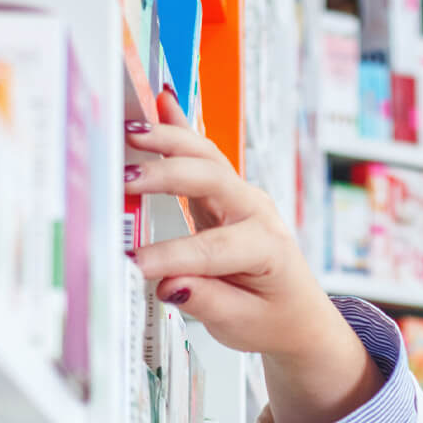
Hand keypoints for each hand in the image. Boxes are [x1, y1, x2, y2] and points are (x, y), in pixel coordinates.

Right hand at [124, 90, 377, 422]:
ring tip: (131, 131)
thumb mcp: (241, 324)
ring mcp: (242, 197)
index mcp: (267, 248)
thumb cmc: (272, 318)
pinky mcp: (225, 192)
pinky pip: (201, 154)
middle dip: (166, 175)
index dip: (172, 255)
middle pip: (211, 180)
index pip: (213, 248)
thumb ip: (206, 301)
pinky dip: (180, 125)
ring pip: (205, 157)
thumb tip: (168, 283)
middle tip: (125, 180)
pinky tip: (161, 97)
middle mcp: (257, 213)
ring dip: (168, 140)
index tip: (135, 264)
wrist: (297, 313)